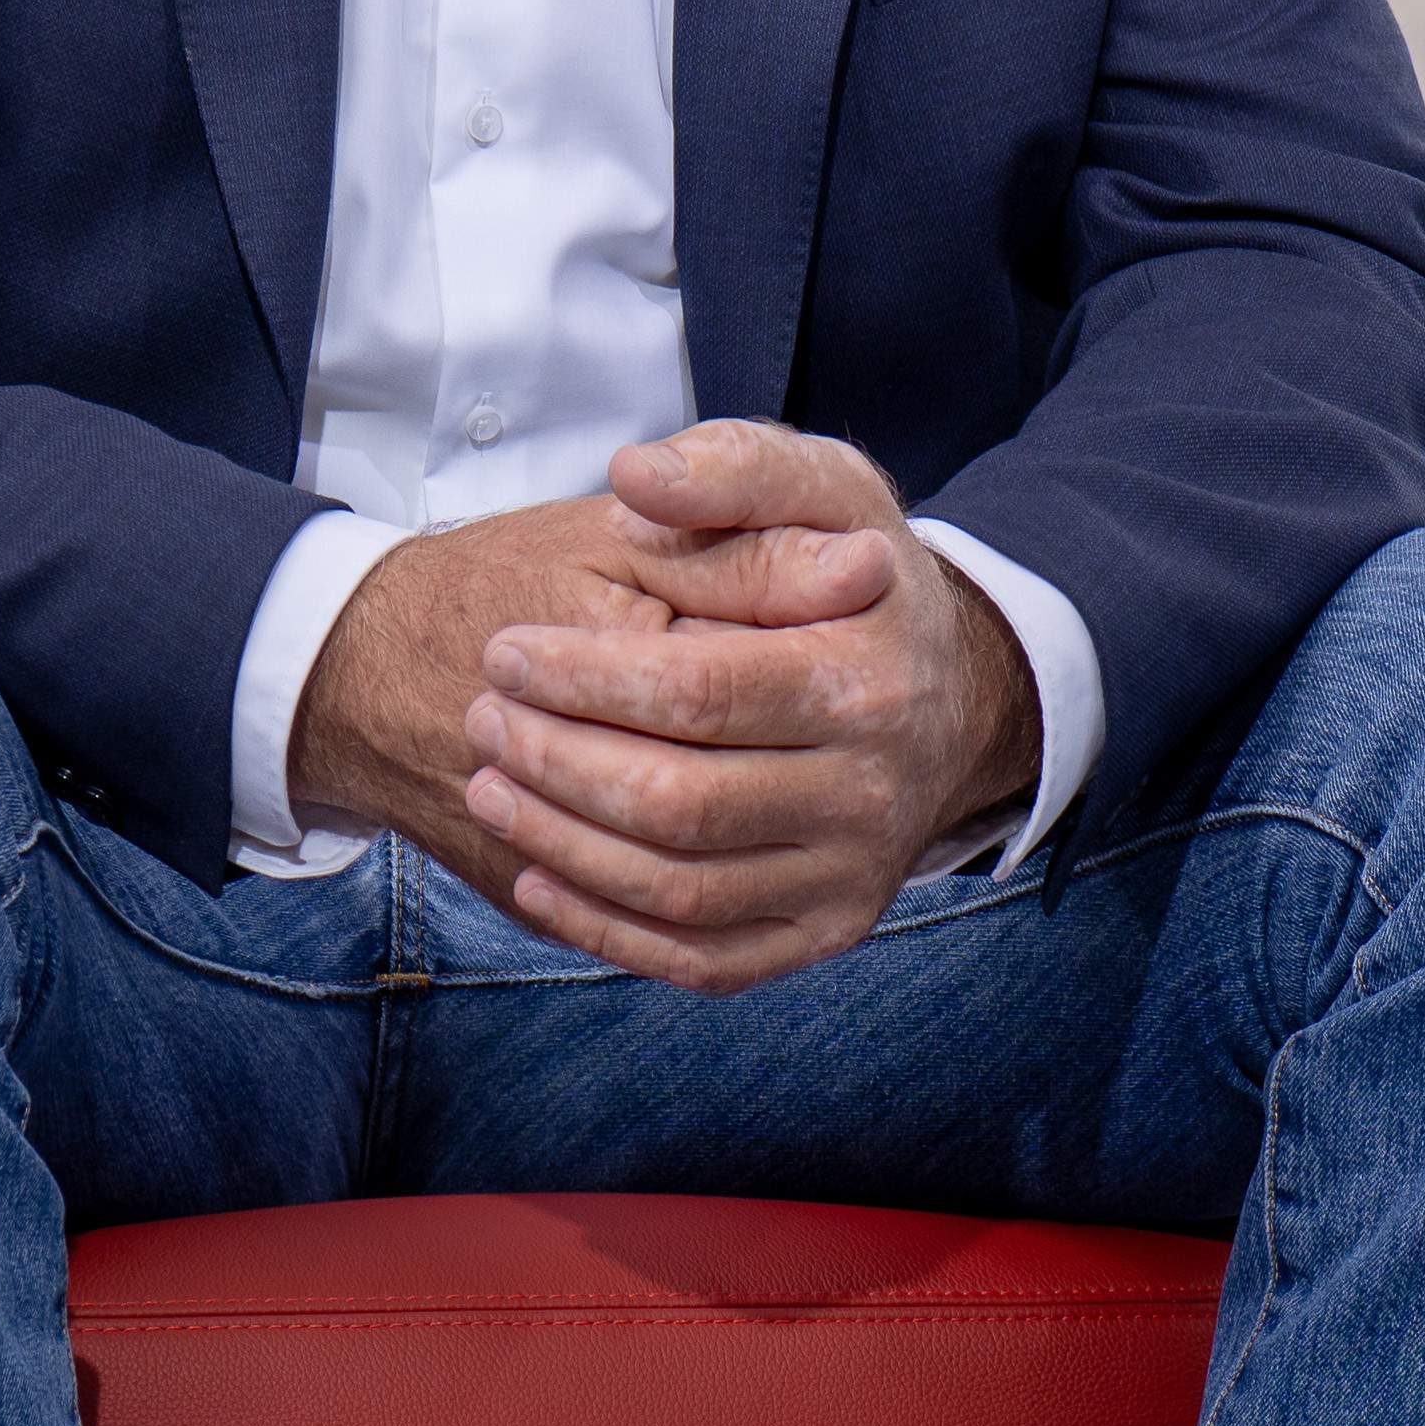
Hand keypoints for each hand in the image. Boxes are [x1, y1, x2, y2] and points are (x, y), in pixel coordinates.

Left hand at [286, 423, 1038, 995]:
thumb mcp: (816, 486)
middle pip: (681, 802)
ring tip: (490, 786)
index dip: (584, 678)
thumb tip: (635, 478)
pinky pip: (704, 956)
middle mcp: (873, 788)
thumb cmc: (848, 575)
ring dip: (563, 845)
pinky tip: (538, 874)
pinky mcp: (825, 929)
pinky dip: (607, 929)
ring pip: (680, 889)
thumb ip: (728, 469)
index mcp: (870, 674)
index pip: (700, 691)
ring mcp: (852, 872)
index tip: (505, 652)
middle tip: (483, 719)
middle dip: (556, 764)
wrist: (941, 689)